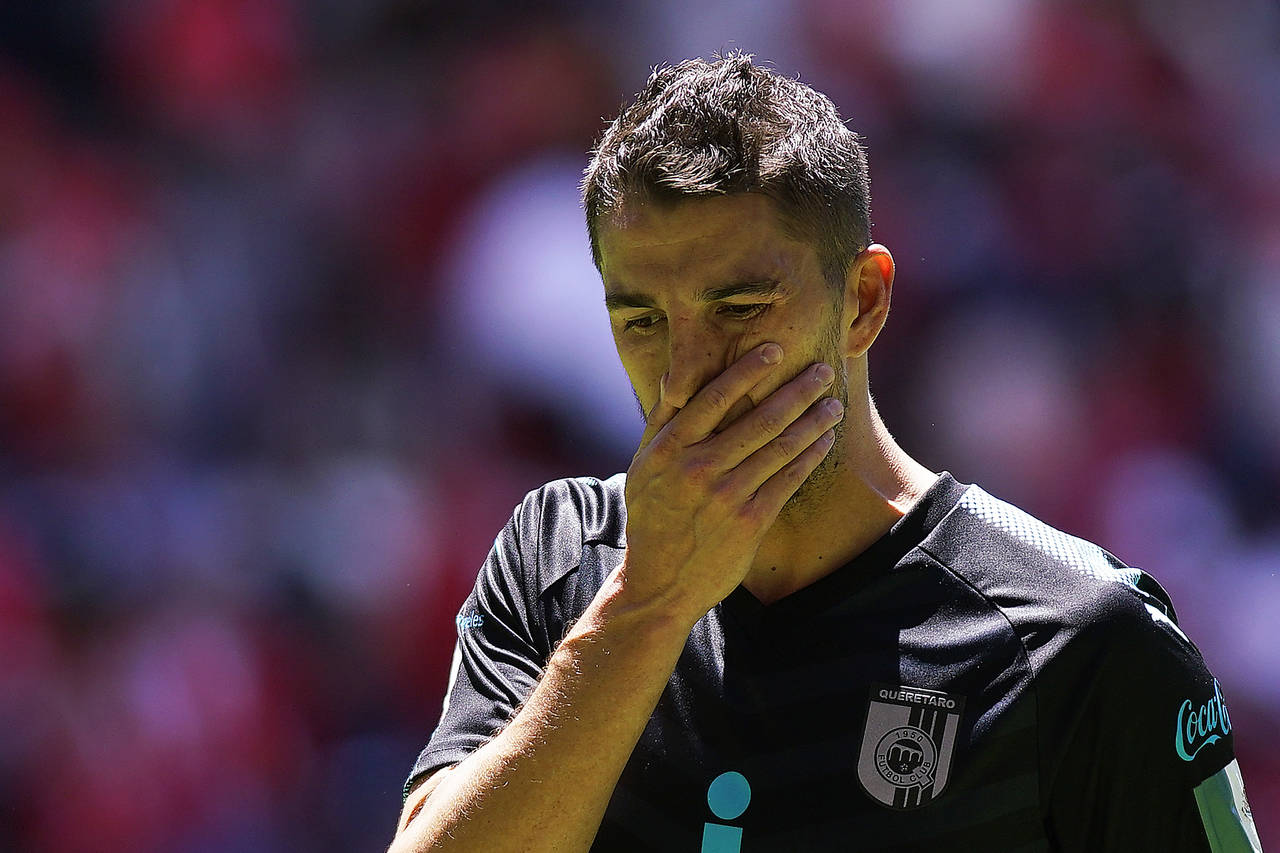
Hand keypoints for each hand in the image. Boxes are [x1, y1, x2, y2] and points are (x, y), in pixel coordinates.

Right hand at [620, 342, 843, 623]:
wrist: (660, 582)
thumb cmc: (652, 517)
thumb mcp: (643, 466)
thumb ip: (662, 420)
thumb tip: (675, 373)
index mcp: (670, 449)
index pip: (713, 398)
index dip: (747, 371)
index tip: (774, 350)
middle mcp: (699, 468)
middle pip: (758, 420)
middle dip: (797, 392)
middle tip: (822, 370)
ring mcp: (727, 496)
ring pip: (780, 448)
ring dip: (812, 422)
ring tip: (832, 403)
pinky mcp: (750, 522)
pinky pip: (787, 481)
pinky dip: (809, 457)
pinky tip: (824, 441)